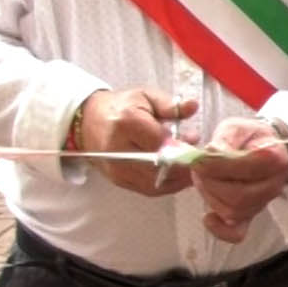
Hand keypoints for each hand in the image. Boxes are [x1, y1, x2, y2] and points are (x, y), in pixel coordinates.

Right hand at [76, 89, 197, 196]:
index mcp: (127, 122)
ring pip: (155, 181)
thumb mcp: (146, 97)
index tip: (194, 140)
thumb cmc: (122, 107)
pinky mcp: (118, 180)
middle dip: (182, 163)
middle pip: (159, 165)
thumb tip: (193, 106)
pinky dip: (167, 184)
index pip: (160, 141)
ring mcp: (117, 168)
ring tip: (191, 165)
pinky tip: (178, 174)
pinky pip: (148, 189)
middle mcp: (119, 149)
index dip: (181, 144)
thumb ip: (171, 105)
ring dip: (178, 177)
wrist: (90, 121)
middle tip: (197, 157)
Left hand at [190, 118, 287, 243]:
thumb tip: (208, 155)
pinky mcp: (252, 215)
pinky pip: (238, 232)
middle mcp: (273, 185)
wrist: (264, 149)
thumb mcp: (237, 128)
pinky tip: (208, 218)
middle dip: (209, 183)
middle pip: (238, 195)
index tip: (199, 159)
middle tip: (197, 169)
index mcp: (274, 159)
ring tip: (202, 180)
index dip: (217, 166)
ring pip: (233, 211)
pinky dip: (220, 230)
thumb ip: (224, 139)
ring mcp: (263, 203)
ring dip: (209, 197)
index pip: (245, 168)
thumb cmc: (249, 138)